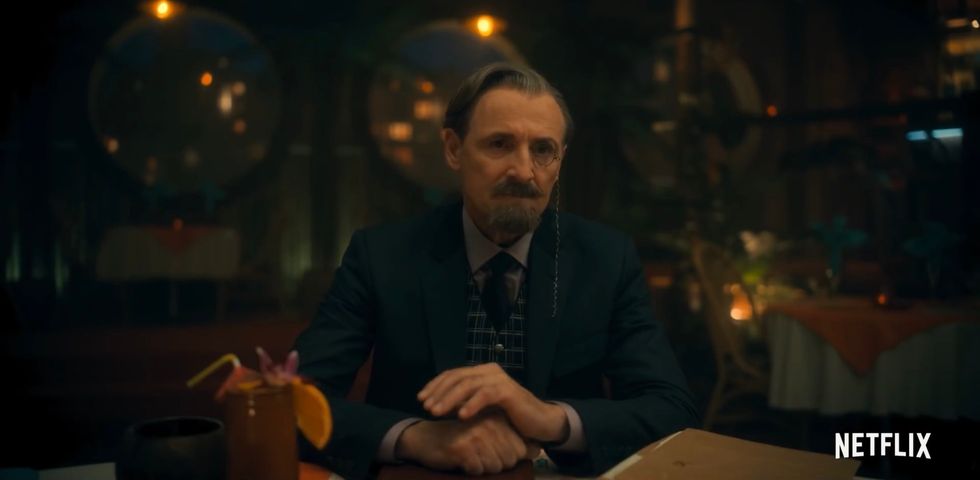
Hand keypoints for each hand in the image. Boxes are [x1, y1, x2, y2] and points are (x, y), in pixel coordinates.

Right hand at [394, 412, 539, 474]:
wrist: (426, 439)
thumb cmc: (461, 439)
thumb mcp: (488, 436)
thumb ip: (513, 442)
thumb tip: (537, 450)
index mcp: (498, 417)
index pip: (520, 450)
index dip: (507, 458)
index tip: (490, 451)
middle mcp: (489, 422)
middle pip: (509, 460)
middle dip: (496, 464)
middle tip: (478, 455)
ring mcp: (476, 434)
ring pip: (495, 466)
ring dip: (483, 467)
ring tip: (470, 455)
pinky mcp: (463, 447)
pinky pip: (478, 470)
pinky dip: (471, 470)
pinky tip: (461, 459)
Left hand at [417, 363, 568, 443]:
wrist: (539, 422)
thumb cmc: (509, 416)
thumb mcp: (482, 408)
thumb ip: (464, 401)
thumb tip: (438, 405)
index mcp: (482, 372)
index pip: (453, 374)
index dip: (435, 385)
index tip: (421, 398)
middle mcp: (490, 371)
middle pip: (458, 377)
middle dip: (439, 392)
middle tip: (426, 407)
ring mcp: (499, 379)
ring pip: (468, 384)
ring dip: (450, 399)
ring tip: (437, 412)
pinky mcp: (508, 391)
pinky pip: (485, 395)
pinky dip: (471, 405)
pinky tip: (461, 417)